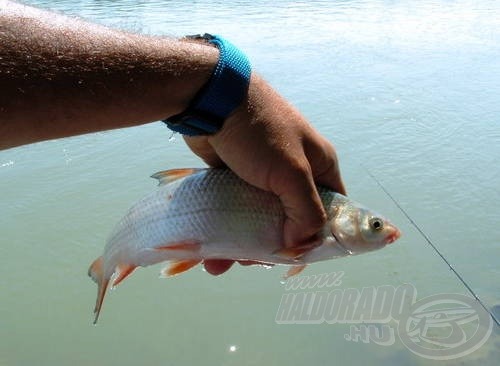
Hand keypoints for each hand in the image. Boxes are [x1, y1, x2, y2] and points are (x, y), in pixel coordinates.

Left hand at [184, 75, 345, 274]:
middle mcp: (295, 173)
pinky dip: (227, 231)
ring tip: (221, 264)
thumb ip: (305, 212)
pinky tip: (212, 253)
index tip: (299, 260)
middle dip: (272, 246)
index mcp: (319, 168)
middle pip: (291, 221)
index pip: (332, 211)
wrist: (212, 100)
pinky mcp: (237, 177)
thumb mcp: (292, 173)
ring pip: (259, 220)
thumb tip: (301, 247)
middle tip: (253, 262)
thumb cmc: (260, 132)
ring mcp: (264, 176)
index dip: (320, 238)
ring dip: (243, 245)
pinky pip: (236, 211)